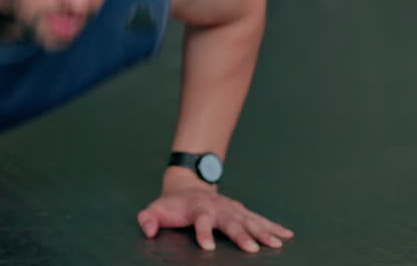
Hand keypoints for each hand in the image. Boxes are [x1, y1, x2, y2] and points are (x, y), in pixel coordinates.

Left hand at [137, 185, 293, 252]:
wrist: (187, 185)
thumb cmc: (172, 204)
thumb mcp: (156, 209)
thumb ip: (148, 219)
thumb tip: (147, 231)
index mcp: (197, 208)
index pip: (201, 221)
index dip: (203, 233)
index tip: (207, 247)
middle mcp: (217, 208)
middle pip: (230, 222)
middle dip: (241, 235)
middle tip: (251, 249)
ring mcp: (231, 209)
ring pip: (249, 220)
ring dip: (263, 232)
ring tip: (277, 244)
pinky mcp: (241, 211)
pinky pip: (259, 219)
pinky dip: (273, 226)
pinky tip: (287, 235)